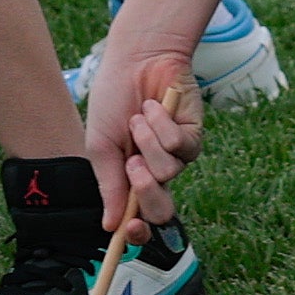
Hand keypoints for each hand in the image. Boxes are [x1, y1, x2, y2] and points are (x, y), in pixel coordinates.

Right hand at [86, 35, 203, 233]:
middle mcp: (156, 172)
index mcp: (130, 179)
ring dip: (148, 143)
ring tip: (139, 118)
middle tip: (132, 164)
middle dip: (145, 190)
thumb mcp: (101, 146)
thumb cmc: (113, 101)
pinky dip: (162, 126)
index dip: (137, 232)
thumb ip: (109, 186)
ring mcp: (177, 155)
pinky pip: (181, 147)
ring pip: (168, 173)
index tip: (130, 230)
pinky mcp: (194, 135)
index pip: (139, 218)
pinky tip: (155, 107)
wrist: (135, 61)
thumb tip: (110, 227)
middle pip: (162, 209)